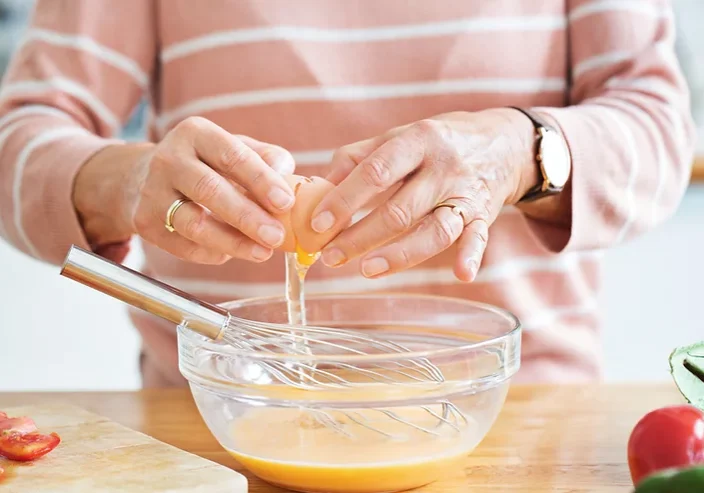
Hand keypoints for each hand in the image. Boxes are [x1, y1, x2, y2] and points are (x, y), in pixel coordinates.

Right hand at [73, 116, 295, 263]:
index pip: (231, 155)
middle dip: (247, 217)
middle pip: (210, 190)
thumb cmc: (205, 164)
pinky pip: (183, 246)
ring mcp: (152, 192)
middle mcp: (169, 159)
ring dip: (233, 242)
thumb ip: (266, 157)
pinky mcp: (144, 222)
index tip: (286, 203)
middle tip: (276, 236)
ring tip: (262, 253)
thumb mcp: (234, 148)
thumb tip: (285, 173)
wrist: (142, 177)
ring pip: (194, 223)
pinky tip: (232, 253)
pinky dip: (212, 253)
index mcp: (196, 134)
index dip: (261, 180)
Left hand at [308, 108, 539, 280]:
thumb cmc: (436, 143)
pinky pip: (479, 237)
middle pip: (400, 209)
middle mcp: (444, 167)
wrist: (502, 143)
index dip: (344, 200)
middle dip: (361, 237)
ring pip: (435, 230)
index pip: (376, 172)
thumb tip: (317, 187)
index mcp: (417, 140)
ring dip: (400, 254)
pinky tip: (461, 274)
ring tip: (366, 270)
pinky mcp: (484, 215)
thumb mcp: (398, 137)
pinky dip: (472, 255)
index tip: (318, 224)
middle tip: (330, 257)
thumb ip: (356, 158)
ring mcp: (466, 193)